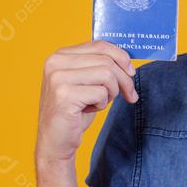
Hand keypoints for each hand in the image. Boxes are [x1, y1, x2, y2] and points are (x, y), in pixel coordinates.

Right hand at [36, 40, 137, 163]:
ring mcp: (58, 78)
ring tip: (99, 102)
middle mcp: (56, 62)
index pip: (100, 45)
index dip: (121, 57)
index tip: (131, 72)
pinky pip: (101, 93)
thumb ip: (99, 66)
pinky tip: (88, 110)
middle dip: (124, 79)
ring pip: (107, 75)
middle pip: (107, 60)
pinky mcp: (64, 95)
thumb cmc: (74, 112)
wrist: (55, 141)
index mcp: (60, 55)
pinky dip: (102, 104)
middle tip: (129, 95)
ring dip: (111, 92)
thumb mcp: (86, 82)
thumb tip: (128, 61)